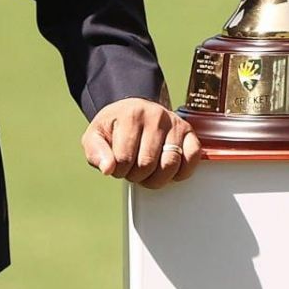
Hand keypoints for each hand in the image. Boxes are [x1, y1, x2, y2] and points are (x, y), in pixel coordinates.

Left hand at [80, 98, 203, 188]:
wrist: (133, 110)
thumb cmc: (115, 127)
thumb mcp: (95, 136)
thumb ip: (96, 153)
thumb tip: (107, 169)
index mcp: (131, 114)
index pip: (124, 159)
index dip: (119, 171)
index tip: (118, 165)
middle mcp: (156, 116)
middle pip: (147, 164)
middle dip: (137, 176)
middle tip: (133, 169)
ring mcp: (175, 123)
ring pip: (170, 165)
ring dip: (157, 178)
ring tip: (149, 171)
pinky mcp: (189, 132)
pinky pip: (193, 157)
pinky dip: (182, 171)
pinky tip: (169, 170)